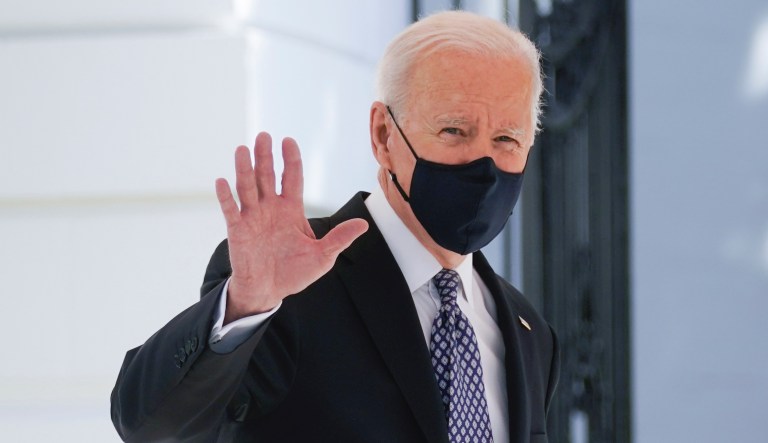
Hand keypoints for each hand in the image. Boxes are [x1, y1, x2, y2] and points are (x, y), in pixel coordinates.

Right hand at [215, 132, 367, 323]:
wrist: (269, 292)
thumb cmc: (294, 272)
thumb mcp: (323, 256)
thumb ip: (339, 238)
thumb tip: (363, 225)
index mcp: (291, 209)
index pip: (292, 178)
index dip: (290, 159)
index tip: (288, 140)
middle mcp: (270, 208)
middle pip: (267, 176)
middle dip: (266, 157)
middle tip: (264, 136)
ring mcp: (252, 217)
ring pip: (247, 187)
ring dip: (245, 169)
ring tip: (243, 150)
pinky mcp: (237, 230)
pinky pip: (230, 210)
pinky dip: (225, 197)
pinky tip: (221, 181)